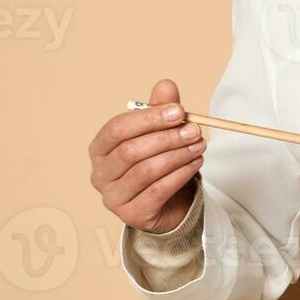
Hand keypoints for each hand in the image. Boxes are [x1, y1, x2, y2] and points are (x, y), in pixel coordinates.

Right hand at [87, 78, 204, 233]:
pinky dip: (180, 175)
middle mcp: (100, 173)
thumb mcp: (160, 133)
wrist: (168, 203)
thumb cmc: (158, 163)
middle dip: (166, 138)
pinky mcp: (132, 214)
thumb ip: (161, 110)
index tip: (178, 111)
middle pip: (131, 151)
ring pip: (145, 171)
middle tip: (194, 130)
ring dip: (177, 156)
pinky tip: (196, 163)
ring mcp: (113, 197)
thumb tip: (166, 85)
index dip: (149, 118)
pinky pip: (157, 191)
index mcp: (100, 148)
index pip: (117, 129)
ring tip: (199, 146)